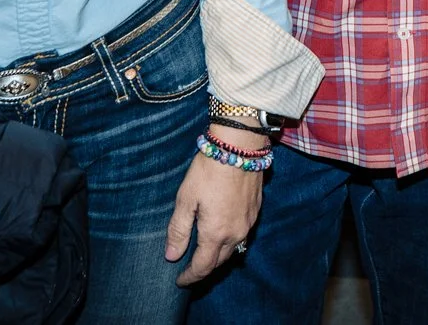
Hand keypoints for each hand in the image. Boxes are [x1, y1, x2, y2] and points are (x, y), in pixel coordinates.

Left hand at [165, 127, 264, 286]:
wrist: (239, 146)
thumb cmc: (208, 170)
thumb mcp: (186, 199)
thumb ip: (178, 230)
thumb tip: (171, 256)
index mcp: (215, 233)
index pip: (203, 267)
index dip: (190, 277)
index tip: (179, 281)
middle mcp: (235, 234)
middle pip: (219, 262)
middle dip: (204, 269)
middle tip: (190, 269)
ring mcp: (248, 223)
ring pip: (233, 250)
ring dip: (218, 256)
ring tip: (204, 253)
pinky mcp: (256, 211)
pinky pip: (242, 235)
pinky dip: (230, 241)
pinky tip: (222, 232)